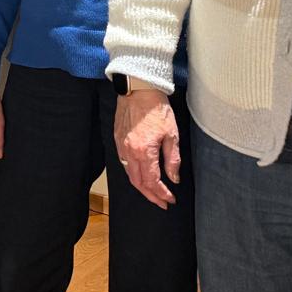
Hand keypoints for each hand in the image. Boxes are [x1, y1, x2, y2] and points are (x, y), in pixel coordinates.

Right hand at [115, 89, 180, 207]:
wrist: (138, 89)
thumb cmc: (157, 110)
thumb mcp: (172, 135)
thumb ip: (172, 159)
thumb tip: (173, 178)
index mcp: (144, 152)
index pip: (153, 181)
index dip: (162, 194)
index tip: (171, 200)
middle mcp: (129, 152)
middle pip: (138, 182)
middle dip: (151, 195)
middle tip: (161, 202)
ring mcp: (121, 146)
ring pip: (129, 174)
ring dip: (141, 186)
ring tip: (152, 192)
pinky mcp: (117, 139)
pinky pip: (123, 162)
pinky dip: (132, 172)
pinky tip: (141, 173)